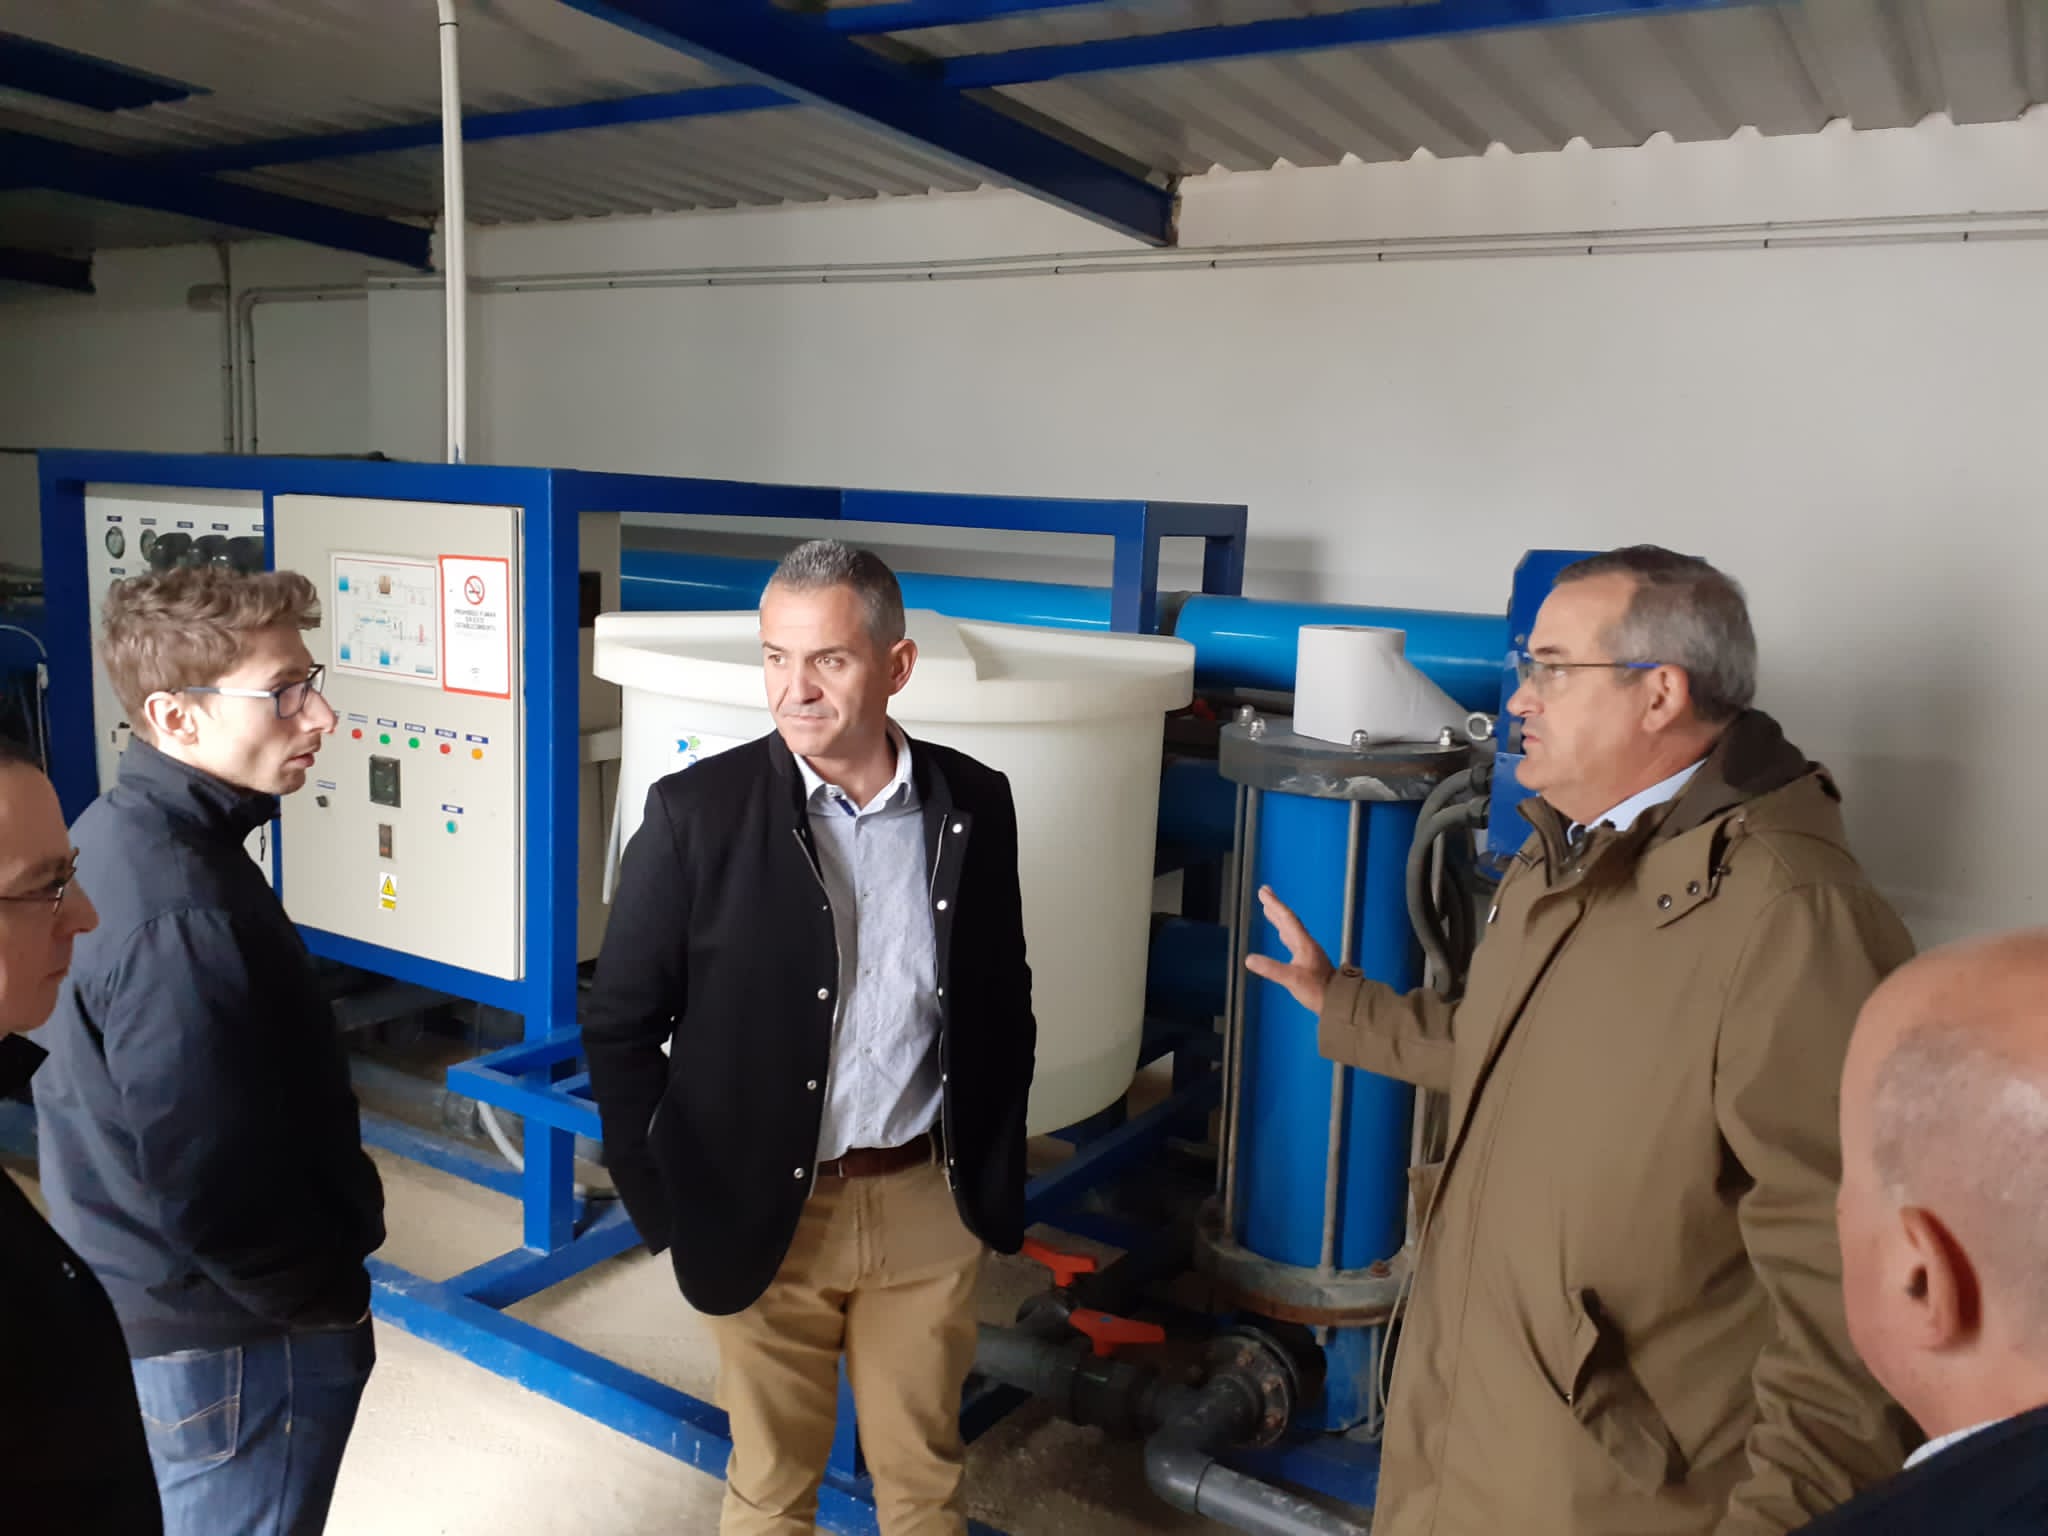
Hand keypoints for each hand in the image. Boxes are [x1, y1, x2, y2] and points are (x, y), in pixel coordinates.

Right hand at [1244, 885, 1334, 1016]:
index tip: (1263, 892)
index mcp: (1303, 944)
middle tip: (1264, 893)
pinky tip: (1281, 934)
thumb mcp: (1292, 979)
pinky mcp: (1307, 960)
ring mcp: (1307, 951)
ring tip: (1268, 909)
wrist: (1337, 1000)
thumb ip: (1271, 969)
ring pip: (1291, 929)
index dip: (1274, 904)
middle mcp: (1306, 944)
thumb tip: (1249, 959)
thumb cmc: (1317, 990)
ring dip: (1279, 918)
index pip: (1287, 919)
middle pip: (1289, 920)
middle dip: (1275, 906)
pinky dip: (1284, 931)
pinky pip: (1292, 939)